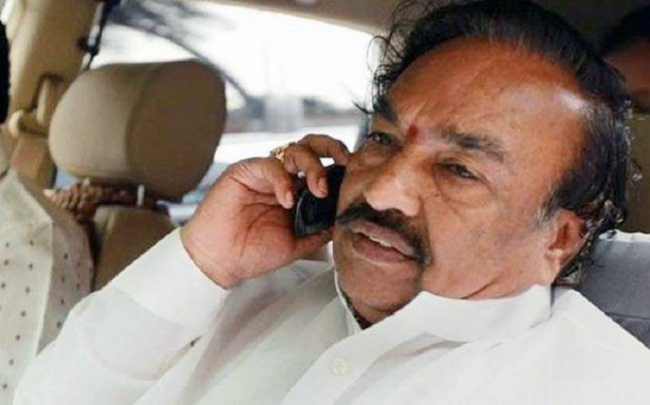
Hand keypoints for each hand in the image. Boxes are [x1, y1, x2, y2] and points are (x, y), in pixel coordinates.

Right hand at [181, 134, 349, 287]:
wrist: (221, 262)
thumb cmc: (253, 252)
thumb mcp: (298, 243)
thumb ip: (320, 229)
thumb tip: (347, 218)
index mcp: (298, 191)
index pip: (324, 166)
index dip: (340, 166)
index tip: (357, 174)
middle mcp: (284, 177)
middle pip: (312, 146)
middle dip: (332, 148)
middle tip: (344, 162)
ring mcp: (265, 173)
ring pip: (294, 150)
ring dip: (312, 165)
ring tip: (318, 189)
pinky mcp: (244, 172)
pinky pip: (270, 164)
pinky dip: (283, 180)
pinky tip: (287, 200)